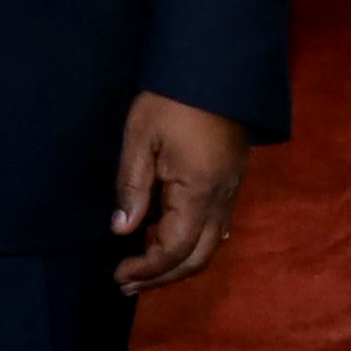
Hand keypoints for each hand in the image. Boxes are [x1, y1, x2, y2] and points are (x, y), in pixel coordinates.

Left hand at [111, 94, 252, 294]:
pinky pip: (216, 229)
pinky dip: (192, 245)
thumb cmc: (173, 99)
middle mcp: (221, 199)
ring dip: (178, 264)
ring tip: (143, 269)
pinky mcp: (232, 183)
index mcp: (198, 191)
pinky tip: (168, 241)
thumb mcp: (141, 137)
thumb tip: (121, 230)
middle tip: (127, 283)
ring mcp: (231, 192)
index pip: (175, 250)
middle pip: (197, 258)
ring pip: (211, 247)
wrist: (217, 68)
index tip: (118, 273)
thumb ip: (132, 186)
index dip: (147, 269)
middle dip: (162, 277)